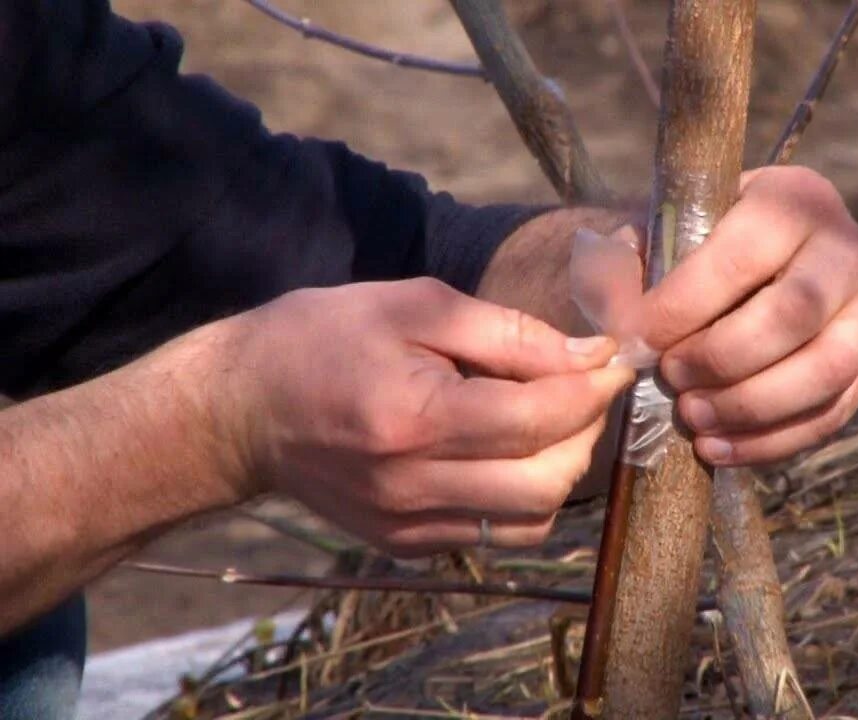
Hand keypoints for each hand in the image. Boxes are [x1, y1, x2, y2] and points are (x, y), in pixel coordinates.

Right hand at [220, 278, 632, 555]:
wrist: (241, 410)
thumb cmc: (322, 338)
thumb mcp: (413, 306)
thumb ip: (508, 333)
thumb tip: (589, 354)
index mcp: (412, 418)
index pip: (538, 418)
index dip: (593, 387)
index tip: (614, 358)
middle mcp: (411, 486)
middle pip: (548, 481)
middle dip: (587, 429)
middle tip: (584, 386)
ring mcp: (408, 526)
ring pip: (533, 519)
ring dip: (563, 468)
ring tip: (551, 418)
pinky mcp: (406, 544)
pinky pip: (498, 532)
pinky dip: (526, 494)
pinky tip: (512, 451)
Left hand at [638, 166, 857, 465]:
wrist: (757, 262)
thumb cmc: (697, 245)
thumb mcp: (662, 230)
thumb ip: (630, 261)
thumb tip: (618, 313)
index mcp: (791, 200)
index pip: (740, 258)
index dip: (683, 306)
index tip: (636, 340)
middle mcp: (845, 250)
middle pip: (793, 315)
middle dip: (722, 358)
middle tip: (671, 378)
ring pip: (825, 370)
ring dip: (751, 406)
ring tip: (693, 418)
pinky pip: (831, 414)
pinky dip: (771, 442)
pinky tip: (718, 449)